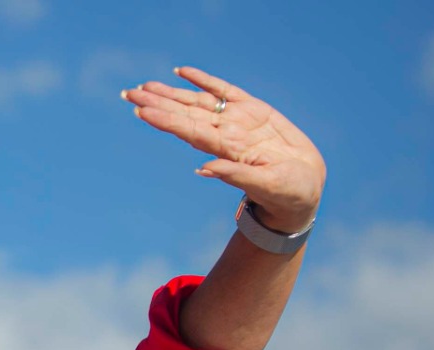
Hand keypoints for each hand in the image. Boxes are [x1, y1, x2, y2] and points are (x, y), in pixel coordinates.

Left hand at [122, 67, 325, 232]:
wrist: (305, 188)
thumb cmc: (286, 193)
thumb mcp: (264, 185)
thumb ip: (236, 175)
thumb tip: (202, 169)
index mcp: (226, 149)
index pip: (188, 130)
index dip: (165, 120)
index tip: (141, 110)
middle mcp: (226, 133)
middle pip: (184, 114)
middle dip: (157, 103)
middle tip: (128, 93)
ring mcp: (238, 120)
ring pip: (198, 101)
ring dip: (172, 93)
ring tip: (145, 86)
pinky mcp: (254, 110)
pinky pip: (225, 90)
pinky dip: (204, 80)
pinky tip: (182, 73)